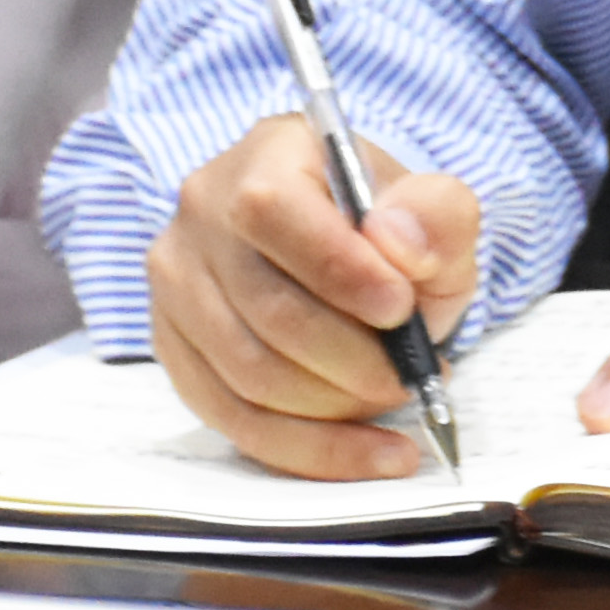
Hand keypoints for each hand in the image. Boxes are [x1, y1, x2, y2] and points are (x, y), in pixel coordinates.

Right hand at [147, 115, 479, 481]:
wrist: (345, 248)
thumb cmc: (386, 228)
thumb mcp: (433, 208)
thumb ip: (436, 215)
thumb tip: (398, 244)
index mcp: (264, 158)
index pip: (274, 212)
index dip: (338, 271)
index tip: (399, 309)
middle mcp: (201, 215)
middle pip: (265, 310)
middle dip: (352, 359)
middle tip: (411, 376)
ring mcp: (177, 284)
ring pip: (247, 374)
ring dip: (335, 408)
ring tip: (394, 398)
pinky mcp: (174, 347)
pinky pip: (233, 419)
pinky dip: (309, 449)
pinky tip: (370, 452)